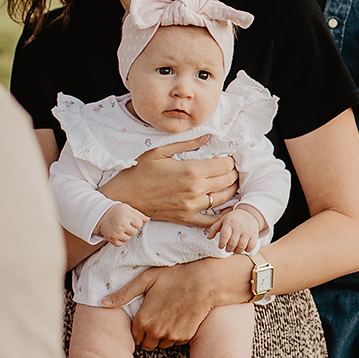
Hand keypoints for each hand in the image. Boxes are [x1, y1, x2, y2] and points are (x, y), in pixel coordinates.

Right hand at [97, 202, 146, 245]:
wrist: (101, 215)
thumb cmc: (117, 211)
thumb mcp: (128, 209)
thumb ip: (139, 215)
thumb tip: (148, 220)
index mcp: (127, 215)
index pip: (139, 224)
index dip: (136, 222)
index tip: (130, 220)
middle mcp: (121, 224)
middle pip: (134, 232)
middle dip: (130, 228)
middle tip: (123, 224)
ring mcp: (116, 232)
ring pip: (128, 238)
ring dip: (125, 234)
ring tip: (119, 228)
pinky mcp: (112, 239)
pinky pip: (121, 244)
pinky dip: (119, 240)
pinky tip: (116, 233)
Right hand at [98, 135, 237, 227]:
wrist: (124, 196)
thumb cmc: (140, 170)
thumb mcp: (161, 150)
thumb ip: (188, 143)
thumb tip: (208, 136)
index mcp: (191, 170)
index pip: (225, 165)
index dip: (230, 160)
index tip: (228, 156)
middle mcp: (195, 190)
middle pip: (228, 181)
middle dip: (234, 173)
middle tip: (232, 168)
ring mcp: (192, 206)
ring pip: (224, 199)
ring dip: (231, 190)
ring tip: (231, 182)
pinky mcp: (186, 218)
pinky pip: (211, 221)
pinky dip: (222, 216)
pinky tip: (227, 208)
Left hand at [103, 256, 249, 348]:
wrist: (205, 282)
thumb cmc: (174, 276)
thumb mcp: (146, 279)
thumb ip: (123, 294)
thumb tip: (102, 302)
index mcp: (143, 320)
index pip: (134, 336)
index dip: (139, 327)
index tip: (146, 316)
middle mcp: (155, 332)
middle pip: (147, 344)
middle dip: (149, 334)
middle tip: (157, 317)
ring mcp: (171, 337)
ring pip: (161, 344)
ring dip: (162, 335)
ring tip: (169, 315)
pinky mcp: (185, 337)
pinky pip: (176, 341)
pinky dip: (176, 333)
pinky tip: (180, 317)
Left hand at [207, 204, 265, 253]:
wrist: (248, 213)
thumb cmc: (232, 219)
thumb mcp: (222, 221)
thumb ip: (214, 229)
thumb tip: (208, 238)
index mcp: (229, 223)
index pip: (224, 236)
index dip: (221, 244)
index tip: (221, 246)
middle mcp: (238, 227)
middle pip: (232, 243)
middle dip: (228, 249)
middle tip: (228, 248)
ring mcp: (247, 231)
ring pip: (241, 246)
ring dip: (237, 251)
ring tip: (234, 249)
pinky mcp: (254, 234)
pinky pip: (251, 246)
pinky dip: (247, 250)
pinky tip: (244, 247)